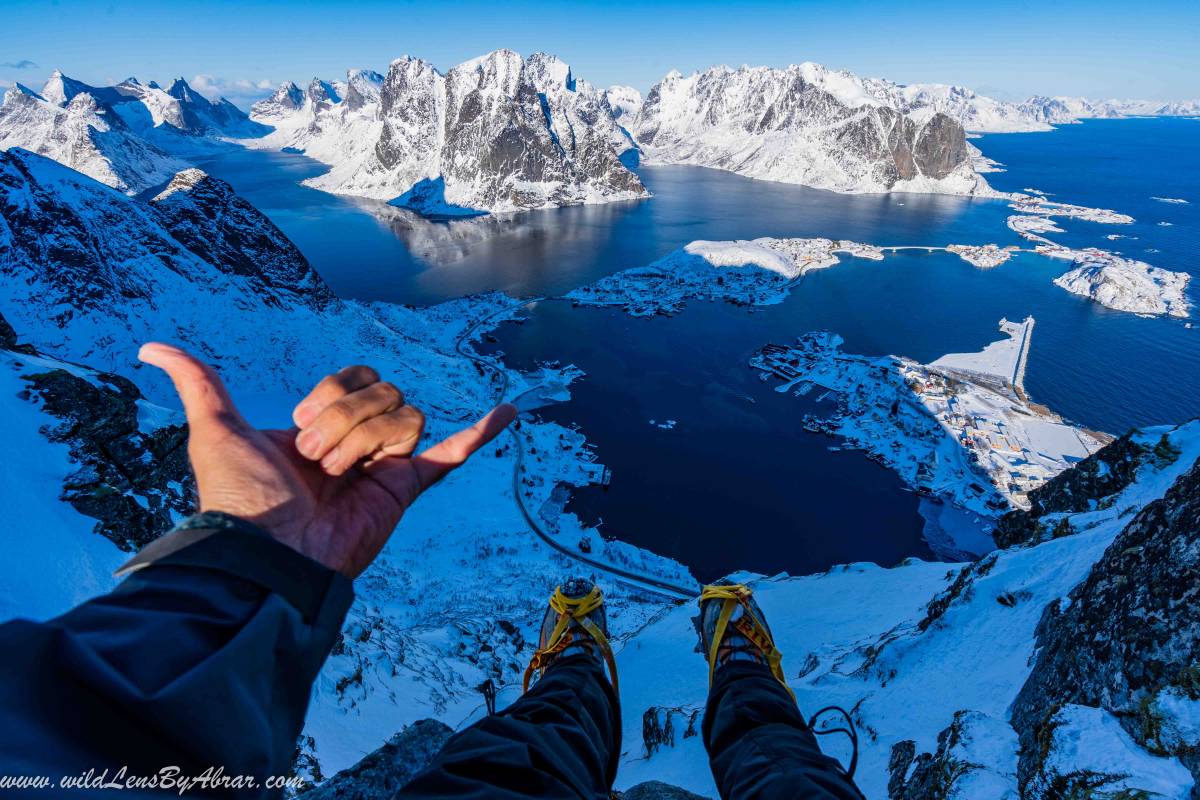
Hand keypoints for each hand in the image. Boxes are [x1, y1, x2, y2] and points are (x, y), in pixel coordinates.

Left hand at [140, 343, 515, 577]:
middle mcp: (356, 441)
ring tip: (341, 477)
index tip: (298, 432)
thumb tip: (150, 347)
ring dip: (369, 441)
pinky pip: (451, 454)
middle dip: (346, 422)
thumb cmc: (242, 497)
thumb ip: (199, 384)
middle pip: (383, 392)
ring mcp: (385, 463)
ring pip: (407, 416)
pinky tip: (505, 412)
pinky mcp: (407, 488)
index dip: (330, 395)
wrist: (270, 552)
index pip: (354, 377)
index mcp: (321, 426)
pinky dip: (480, 433)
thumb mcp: (216, 430)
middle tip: (317, 464)